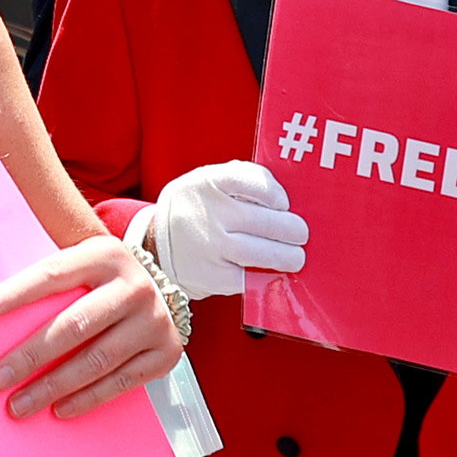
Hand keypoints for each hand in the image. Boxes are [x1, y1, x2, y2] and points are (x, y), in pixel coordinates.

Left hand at [0, 229, 183, 419]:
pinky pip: (120, 383)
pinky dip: (86, 399)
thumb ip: (45, 269)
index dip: (19, 292)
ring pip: (95, 360)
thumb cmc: (100, 278)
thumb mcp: (80, 257)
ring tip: (18, 404)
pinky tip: (58, 408)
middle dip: (30, 356)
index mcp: (105, 255)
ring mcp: (154, 321)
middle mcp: (134, 286)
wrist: (157, 289)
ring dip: (52, 387)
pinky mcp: (165, 353)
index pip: (54, 274)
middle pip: (74, 325)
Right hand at [142, 160, 307, 299]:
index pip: (252, 182)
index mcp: (208, 182)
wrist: (156, 245)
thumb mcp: (208, 181)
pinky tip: (272, 270)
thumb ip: (242, 179)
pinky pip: (251, 277)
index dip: (275, 194)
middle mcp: (208, 213)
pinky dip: (267, 275)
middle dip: (292, 230)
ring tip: (295, 256)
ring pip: (262, 253)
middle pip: (265, 222)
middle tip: (300, 233)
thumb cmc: (196, 208)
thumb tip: (285, 201)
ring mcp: (210, 247)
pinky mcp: (215, 276)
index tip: (283, 203)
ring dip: (287, 256)